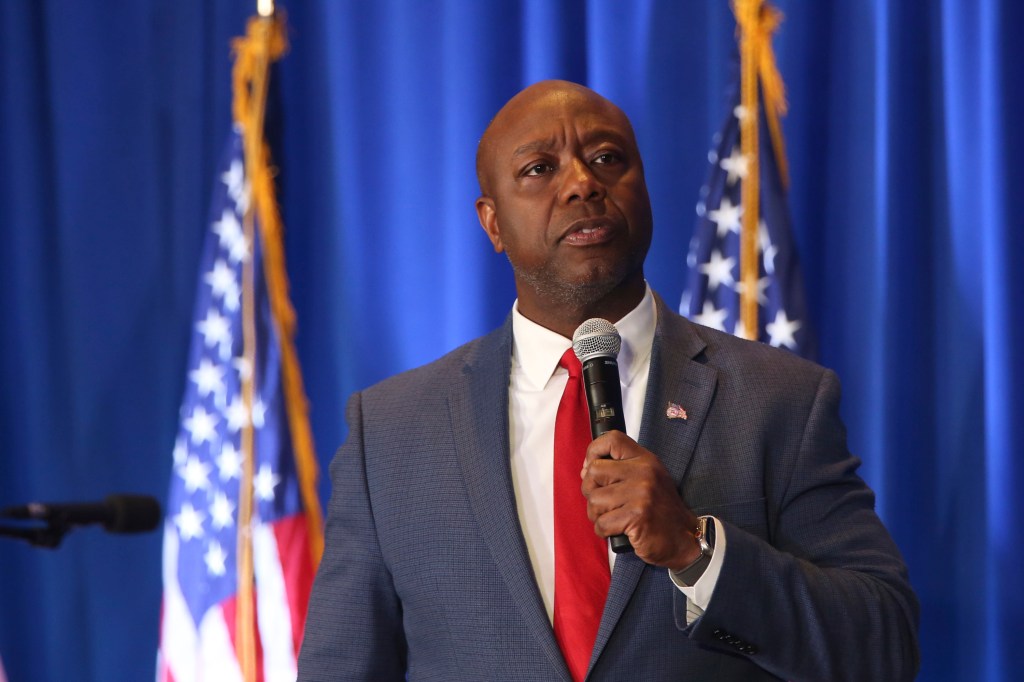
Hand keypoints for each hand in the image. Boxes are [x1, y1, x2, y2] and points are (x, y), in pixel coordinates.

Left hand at [581, 430, 700, 569]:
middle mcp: (643, 472)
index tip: (591, 469)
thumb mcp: (647, 479)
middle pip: (594, 471)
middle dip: (591, 491)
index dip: (593, 452)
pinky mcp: (637, 517)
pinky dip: (604, 531)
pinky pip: (601, 523)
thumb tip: (585, 470)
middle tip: (605, 504)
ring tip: (613, 519)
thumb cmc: (660, 511)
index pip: (612, 439)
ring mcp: (641, 494)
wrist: (683, 539)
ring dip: (597, 515)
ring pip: (594, 499)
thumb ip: (620, 469)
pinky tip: (618, 531)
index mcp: (645, 460)